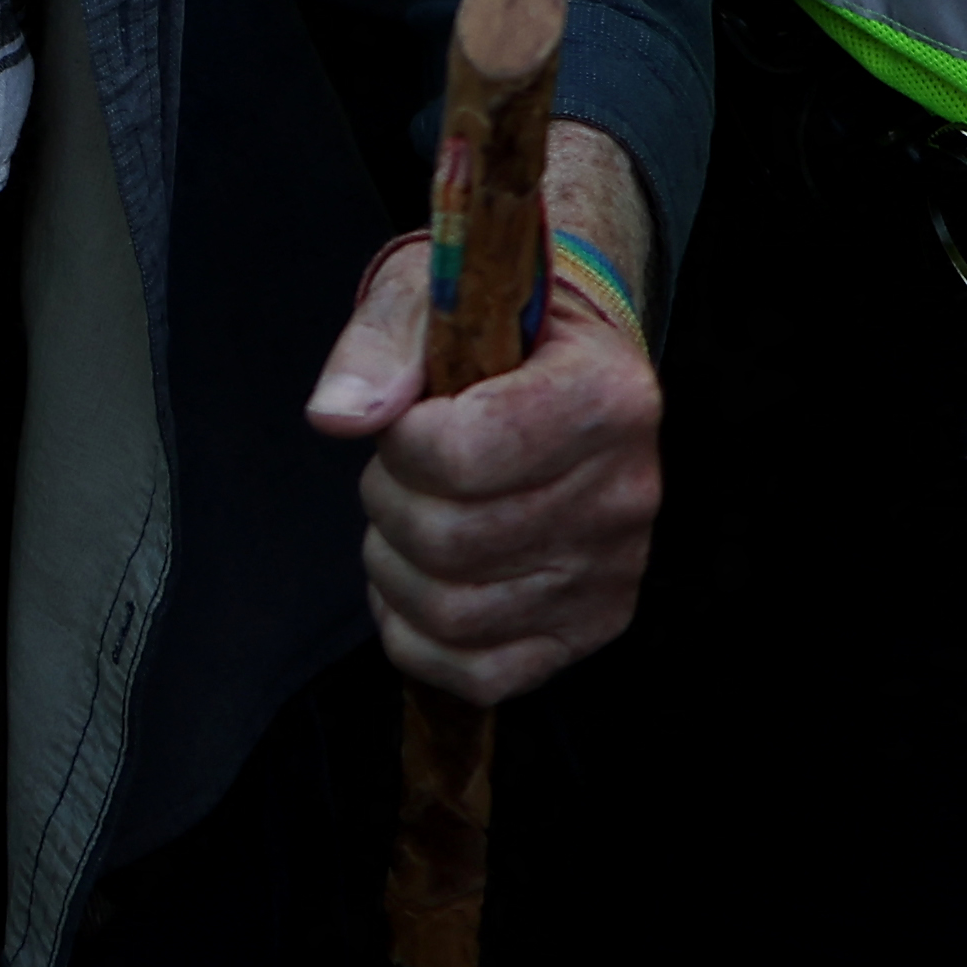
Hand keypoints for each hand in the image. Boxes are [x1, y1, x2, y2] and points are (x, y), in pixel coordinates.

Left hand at [306, 119, 664, 706]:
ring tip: (407, 514)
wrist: (562, 362)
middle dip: (388, 499)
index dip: (402, 442)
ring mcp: (615, 569)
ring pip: (454, 614)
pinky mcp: (592, 624)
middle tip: (398, 466)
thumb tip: (338, 416)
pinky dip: (418, 635)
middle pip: (451, 541)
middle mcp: (628, 491)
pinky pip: (480, 672)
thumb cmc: (493, 327)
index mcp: (606, 394)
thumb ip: (380, 346)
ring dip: (393, 567)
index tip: (407, 416)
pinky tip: (417, 577)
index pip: (463, 455)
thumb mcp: (432, 293)